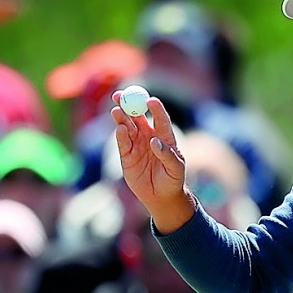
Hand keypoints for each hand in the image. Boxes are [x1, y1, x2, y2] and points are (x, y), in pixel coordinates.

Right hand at [111, 93, 194, 232]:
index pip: (159, 118)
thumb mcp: (176, 168)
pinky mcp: (126, 155)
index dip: (155, 108)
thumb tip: (155, 142)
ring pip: (126, 125)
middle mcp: (148, 135)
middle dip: (128, 104)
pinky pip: (121, 141)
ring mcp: (136, 144)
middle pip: (136, 115)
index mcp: (164, 136)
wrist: (161, 196)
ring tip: (116, 111)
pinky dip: (119, 135)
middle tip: (120, 95)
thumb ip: (167, 154)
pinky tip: (120, 129)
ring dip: (120, 117)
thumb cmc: (173, 179)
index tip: (150, 100)